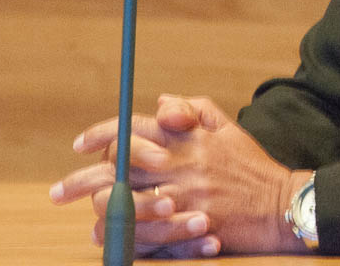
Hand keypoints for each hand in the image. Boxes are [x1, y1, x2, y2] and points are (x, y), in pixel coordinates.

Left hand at [50, 94, 310, 257]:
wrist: (281, 204)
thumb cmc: (252, 166)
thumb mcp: (227, 128)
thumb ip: (194, 109)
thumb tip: (160, 102)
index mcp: (185, 137)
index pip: (132, 128)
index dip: (100, 134)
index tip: (80, 146)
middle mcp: (179, 164)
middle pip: (116, 168)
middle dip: (79, 181)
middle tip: (57, 192)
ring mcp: (182, 196)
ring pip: (123, 202)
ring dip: (97, 212)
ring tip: (85, 219)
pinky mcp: (187, 226)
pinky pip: (142, 234)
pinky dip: (121, 237)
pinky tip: (109, 238)